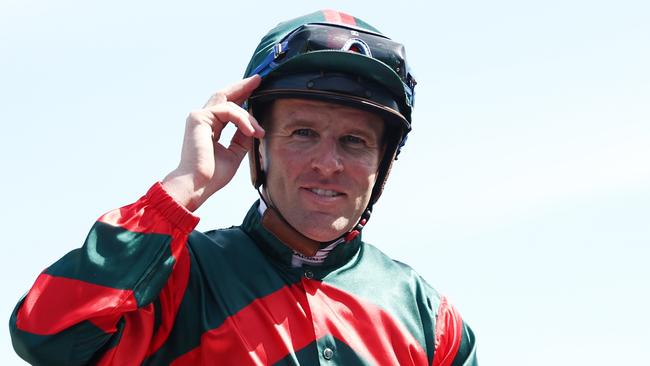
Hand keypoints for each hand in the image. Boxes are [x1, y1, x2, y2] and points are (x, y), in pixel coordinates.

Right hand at [162, 75, 263, 210]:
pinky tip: (251, 131)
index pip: (227, 106)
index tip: (256, 88)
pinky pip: (227, 111)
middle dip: (242, 86)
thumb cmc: (212, 176)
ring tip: (259, 132)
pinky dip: (242, 119)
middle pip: (224, 95)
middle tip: (258, 79)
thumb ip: (242, 138)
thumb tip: (254, 127)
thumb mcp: (234, 154)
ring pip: (230, 105)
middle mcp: (202, 119)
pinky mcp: (199, 118)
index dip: (241, 96)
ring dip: (249, 117)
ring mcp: (199, 117)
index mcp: (209, 127)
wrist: (197, 185)